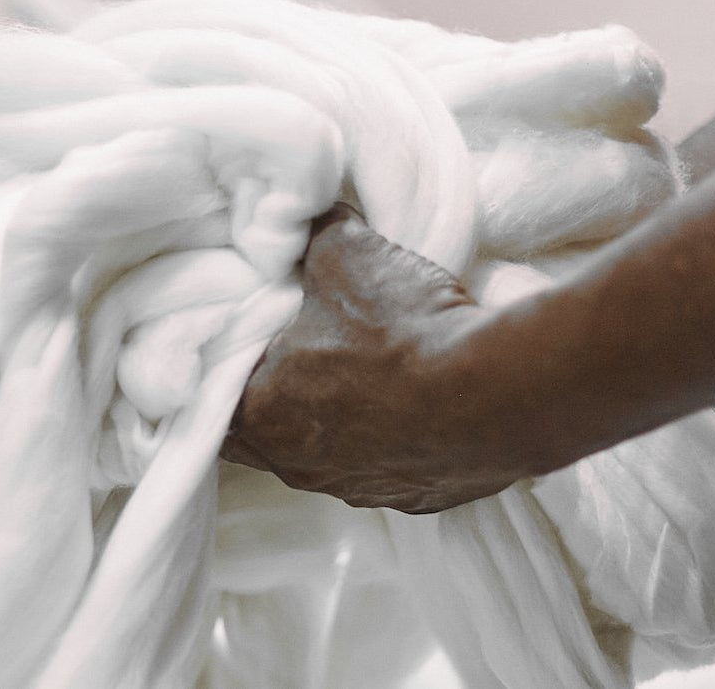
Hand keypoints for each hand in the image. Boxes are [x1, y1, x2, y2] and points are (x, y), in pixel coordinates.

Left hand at [223, 204, 535, 513]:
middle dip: (282, 393)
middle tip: (304, 348)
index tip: (245, 342)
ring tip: (368, 370)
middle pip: (270, 434)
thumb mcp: (343, 254)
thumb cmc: (403, 330)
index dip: (224, 370)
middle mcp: (304, 468)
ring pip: (331, 454)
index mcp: (264, 418)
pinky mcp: (419, 496)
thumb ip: (311, 236)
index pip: (213, 407)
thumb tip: (304, 217)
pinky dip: (395, 438)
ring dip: (341, 418)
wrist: (500, 393)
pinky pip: (391, 466)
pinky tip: (417, 400)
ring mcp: (364, 489)